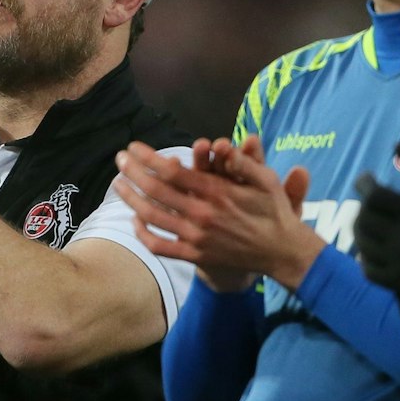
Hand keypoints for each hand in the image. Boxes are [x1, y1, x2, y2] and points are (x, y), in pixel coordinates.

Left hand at [112, 137, 320, 291]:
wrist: (281, 252)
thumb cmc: (274, 211)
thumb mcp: (266, 180)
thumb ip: (243, 161)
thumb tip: (221, 145)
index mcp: (216, 192)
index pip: (171, 171)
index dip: (148, 158)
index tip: (133, 147)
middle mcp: (202, 214)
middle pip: (155, 190)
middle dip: (132, 172)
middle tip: (119, 159)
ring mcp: (196, 237)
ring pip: (152, 217)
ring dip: (130, 198)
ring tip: (118, 184)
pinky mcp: (195, 255)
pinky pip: (160, 246)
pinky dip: (143, 234)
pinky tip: (135, 220)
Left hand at [352, 145, 399, 318]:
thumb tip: (396, 146)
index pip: (374, 197)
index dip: (365, 185)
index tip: (366, 179)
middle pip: (365, 220)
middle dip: (363, 207)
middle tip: (370, 202)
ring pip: (364, 245)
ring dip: (362, 230)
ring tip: (371, 222)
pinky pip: (370, 271)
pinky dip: (365, 258)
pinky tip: (372, 249)